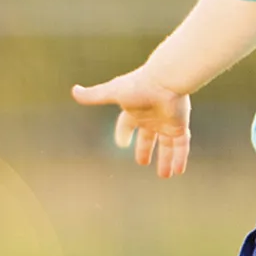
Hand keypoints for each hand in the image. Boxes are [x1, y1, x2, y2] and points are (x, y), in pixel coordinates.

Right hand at [71, 70, 191, 177]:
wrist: (166, 80)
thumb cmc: (139, 85)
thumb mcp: (112, 92)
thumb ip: (94, 95)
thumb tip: (74, 91)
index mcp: (135, 110)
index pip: (127, 124)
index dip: (123, 133)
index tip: (121, 143)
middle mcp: (152, 117)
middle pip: (148, 136)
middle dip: (145, 148)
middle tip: (142, 162)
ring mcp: (167, 122)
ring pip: (167, 144)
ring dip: (166, 160)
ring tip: (165, 175)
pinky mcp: (180, 126)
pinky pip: (181, 145)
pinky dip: (180, 158)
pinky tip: (178, 171)